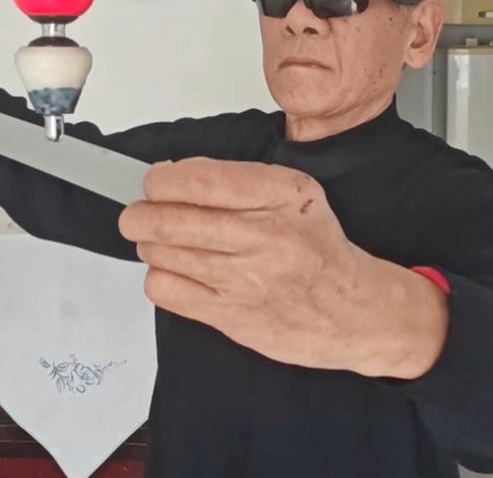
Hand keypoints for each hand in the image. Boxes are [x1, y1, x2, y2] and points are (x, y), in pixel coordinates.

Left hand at [119, 158, 448, 378]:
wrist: (352, 312)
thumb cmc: (319, 250)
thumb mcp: (297, 193)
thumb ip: (240, 180)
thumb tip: (176, 176)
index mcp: (281, 196)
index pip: (198, 180)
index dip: (162, 180)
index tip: (156, 182)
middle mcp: (264, 236)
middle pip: (169, 218)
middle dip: (141, 213)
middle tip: (141, 212)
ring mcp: (245, 280)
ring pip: (161, 252)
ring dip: (151, 243)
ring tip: (165, 240)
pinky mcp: (230, 316)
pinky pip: (165, 290)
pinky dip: (160, 276)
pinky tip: (177, 271)